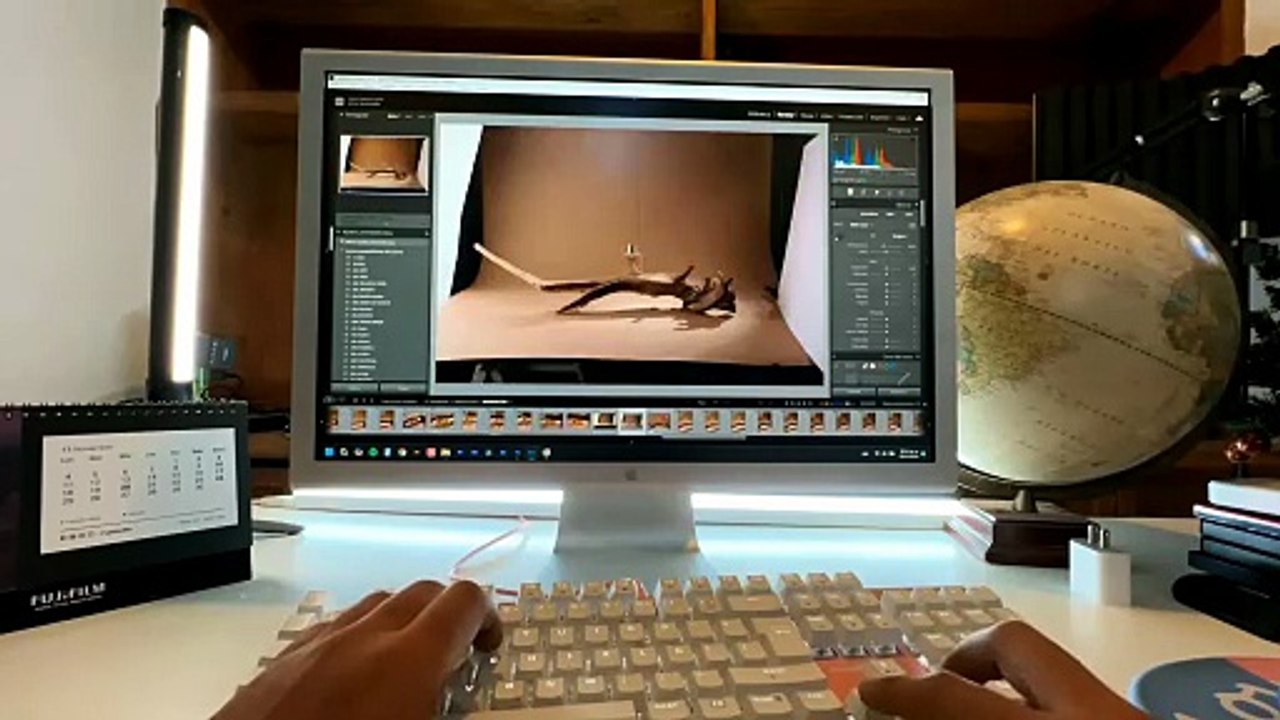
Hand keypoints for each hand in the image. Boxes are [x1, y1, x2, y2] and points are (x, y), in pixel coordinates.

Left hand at [213, 580, 501, 719]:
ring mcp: (317, 646)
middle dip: (447, 616)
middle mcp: (362, 640)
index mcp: (408, 662)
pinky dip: (355, 640)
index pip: (464, 602)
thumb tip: (446, 703)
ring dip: (400, 624)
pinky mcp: (280, 663)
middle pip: (421, 594)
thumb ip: (440, 711)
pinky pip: (331, 629)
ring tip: (405, 666)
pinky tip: (351, 680)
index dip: (487, 618)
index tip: (488, 645)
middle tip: (457, 655)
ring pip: (374, 605)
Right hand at [859, 620, 1149, 719]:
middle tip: (930, 685)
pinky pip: (1080, 695)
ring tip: (975, 707)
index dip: (904, 695)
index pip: (954, 696)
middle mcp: (1093, 710)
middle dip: (963, 656)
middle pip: (1012, 643)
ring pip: (1054, 668)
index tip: (875, 693)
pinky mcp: (1141, 718)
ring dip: (1005, 682)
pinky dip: (1043, 703)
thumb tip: (924, 706)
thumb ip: (964, 716)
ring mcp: (1125, 711)